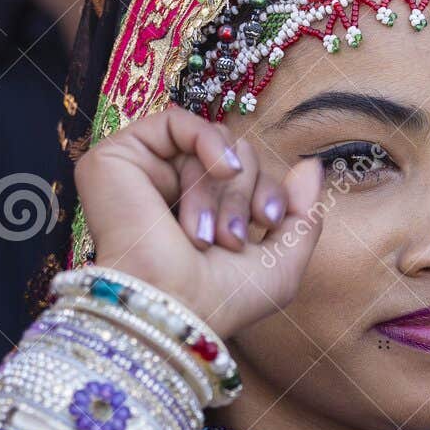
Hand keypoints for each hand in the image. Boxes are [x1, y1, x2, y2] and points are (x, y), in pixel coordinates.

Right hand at [74, 107, 321, 337]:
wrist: (173, 309)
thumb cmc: (222, 300)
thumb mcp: (282, 264)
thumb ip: (303, 214)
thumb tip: (311, 165)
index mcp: (203, 214)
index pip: (249, 176)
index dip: (270, 191)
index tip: (270, 223)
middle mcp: (171, 191)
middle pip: (233, 157)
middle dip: (244, 196)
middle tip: (230, 241)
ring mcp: (143, 174)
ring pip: (209, 145)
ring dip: (221, 190)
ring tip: (206, 235)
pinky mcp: (117, 159)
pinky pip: (176, 120)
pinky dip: (210, 141)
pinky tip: (221, 171)